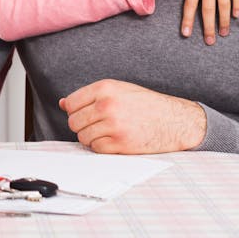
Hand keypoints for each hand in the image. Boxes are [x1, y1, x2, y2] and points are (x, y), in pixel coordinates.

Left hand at [59, 79, 205, 153]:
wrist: (175, 120)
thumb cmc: (146, 105)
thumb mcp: (118, 90)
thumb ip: (90, 96)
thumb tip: (63, 103)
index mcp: (105, 88)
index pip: (71, 103)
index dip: (75, 111)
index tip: (84, 114)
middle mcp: (107, 105)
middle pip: (74, 122)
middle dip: (82, 125)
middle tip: (97, 125)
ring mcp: (113, 125)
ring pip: (83, 137)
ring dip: (92, 137)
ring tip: (107, 132)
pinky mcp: (120, 143)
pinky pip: (96, 148)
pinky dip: (102, 147)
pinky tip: (114, 140)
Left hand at [181, 0, 238, 43]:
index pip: (189, 4)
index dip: (187, 20)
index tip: (185, 34)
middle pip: (207, 9)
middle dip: (207, 27)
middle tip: (209, 42)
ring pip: (223, 4)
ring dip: (224, 21)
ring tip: (223, 33)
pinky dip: (237, 5)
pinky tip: (236, 16)